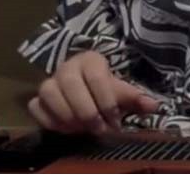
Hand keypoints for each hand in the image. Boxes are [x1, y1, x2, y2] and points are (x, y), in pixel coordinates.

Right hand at [27, 51, 158, 134]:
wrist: (85, 90)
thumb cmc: (105, 90)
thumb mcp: (121, 93)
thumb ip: (135, 99)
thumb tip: (153, 106)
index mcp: (90, 60)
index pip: (97, 78)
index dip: (107, 103)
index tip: (116, 122)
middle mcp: (66, 67)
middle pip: (71, 85)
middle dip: (87, 111)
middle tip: (99, 129)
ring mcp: (49, 81)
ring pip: (49, 93)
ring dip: (67, 116)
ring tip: (82, 129)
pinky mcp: (37, 97)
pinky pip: (36, 107)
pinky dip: (49, 120)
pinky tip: (66, 129)